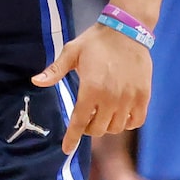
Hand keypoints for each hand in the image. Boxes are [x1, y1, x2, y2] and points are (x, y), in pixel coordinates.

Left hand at [34, 22, 150, 151]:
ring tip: (104, 114)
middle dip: (89, 128)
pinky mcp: (143, 96)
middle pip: (98, 129)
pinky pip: (135, 121)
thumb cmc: (96, 41)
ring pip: (116, 127)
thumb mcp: (72, 52)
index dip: (71, 138)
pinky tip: (121, 114)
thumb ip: (54, 70)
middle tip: (87, 117)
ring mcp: (129, 98)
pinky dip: (127, 122)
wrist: (128, 30)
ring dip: (107, 125)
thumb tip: (35, 81)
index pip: (79, 122)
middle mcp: (110, 98)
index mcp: (91, 89)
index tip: (66, 149)